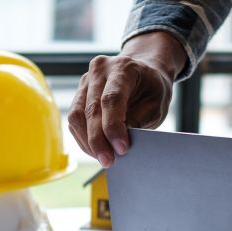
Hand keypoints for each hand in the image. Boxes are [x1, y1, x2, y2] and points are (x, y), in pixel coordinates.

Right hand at [68, 31, 186, 166]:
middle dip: (98, 140)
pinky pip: (75, 120)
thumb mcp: (156, 105)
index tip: (121, 149)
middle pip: (91, 109)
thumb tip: (118, 144)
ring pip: (76, 116)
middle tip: (108, 162)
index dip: (113, 127)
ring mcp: (86, 81)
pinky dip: (84, 138)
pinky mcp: (79, 94)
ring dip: (88, 142)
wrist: (144, 73)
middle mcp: (100, 70)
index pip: (111, 99)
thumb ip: (138, 121)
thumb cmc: (152, 89)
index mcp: (123, 67)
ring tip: (104, 158)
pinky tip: (96, 150)